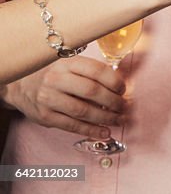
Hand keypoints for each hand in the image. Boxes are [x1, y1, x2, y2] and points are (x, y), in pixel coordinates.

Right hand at [3, 57, 124, 138]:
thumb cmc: (53, 74)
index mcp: (67, 63)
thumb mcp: (69, 64)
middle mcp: (56, 79)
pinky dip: (90, 130)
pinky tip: (104, 132)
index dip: (114, 81)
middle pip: (91, 91)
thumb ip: (90, 72)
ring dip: (105, 118)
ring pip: (83, 111)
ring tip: (118, 120)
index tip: (123, 89)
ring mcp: (49, 98)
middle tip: (124, 106)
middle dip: (113, 101)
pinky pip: (71, 125)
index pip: (96, 70)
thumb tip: (119, 86)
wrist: (20, 86)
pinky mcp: (45, 116)